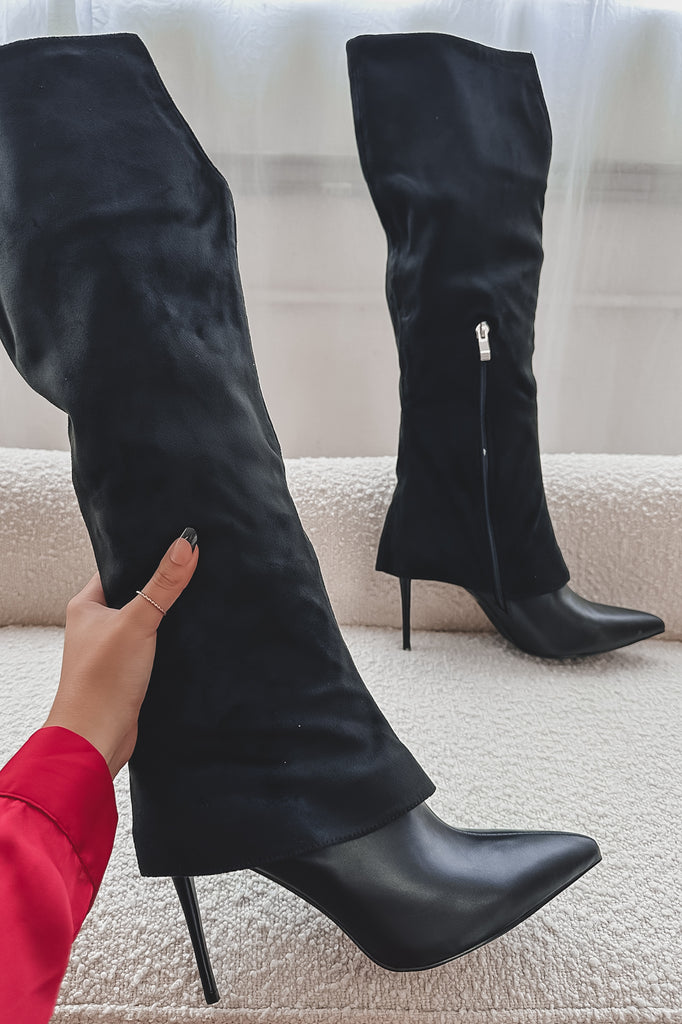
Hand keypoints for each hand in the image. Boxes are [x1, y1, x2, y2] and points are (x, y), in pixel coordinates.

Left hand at [44, 528, 198, 777]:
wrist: (97, 738)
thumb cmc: (101, 683)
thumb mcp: (137, 623)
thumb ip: (163, 584)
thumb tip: (186, 543)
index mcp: (87, 605)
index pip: (119, 566)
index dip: (147, 554)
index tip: (177, 542)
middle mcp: (98, 625)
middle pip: (137, 592)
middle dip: (164, 585)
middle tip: (196, 566)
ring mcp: (114, 649)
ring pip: (148, 621)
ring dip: (170, 616)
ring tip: (201, 596)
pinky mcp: (131, 672)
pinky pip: (155, 646)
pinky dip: (172, 641)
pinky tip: (193, 635)